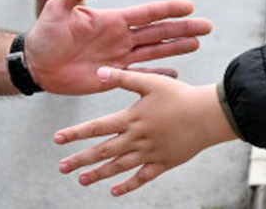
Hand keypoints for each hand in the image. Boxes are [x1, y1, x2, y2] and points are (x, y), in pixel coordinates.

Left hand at [24, 0, 211, 95]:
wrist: (36, 63)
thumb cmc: (45, 33)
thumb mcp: (57, 7)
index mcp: (111, 19)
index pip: (146, 13)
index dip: (167, 9)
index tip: (190, 6)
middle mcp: (120, 37)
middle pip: (158, 32)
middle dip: (182, 28)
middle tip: (207, 26)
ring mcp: (118, 57)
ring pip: (154, 51)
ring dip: (176, 48)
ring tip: (198, 43)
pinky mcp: (112, 77)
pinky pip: (139, 75)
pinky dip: (157, 74)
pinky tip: (175, 74)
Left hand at [53, 68, 237, 195]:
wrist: (208, 116)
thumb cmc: (180, 95)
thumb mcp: (151, 82)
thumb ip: (123, 78)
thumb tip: (98, 72)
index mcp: (131, 118)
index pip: (96, 128)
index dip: (75, 133)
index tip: (57, 139)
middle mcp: (136, 138)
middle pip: (103, 151)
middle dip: (81, 160)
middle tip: (62, 167)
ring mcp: (149, 153)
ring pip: (119, 167)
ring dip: (99, 174)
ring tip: (82, 180)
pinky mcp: (163, 163)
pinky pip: (142, 177)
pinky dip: (128, 185)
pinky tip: (114, 192)